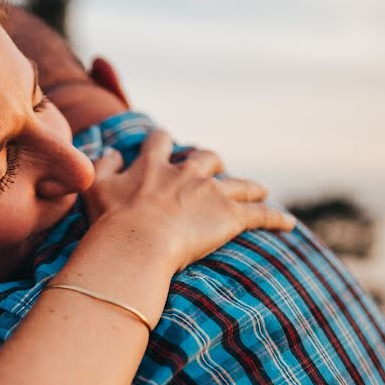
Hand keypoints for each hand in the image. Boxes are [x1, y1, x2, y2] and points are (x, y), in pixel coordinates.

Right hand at [82, 130, 295, 274]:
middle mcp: (185, 173)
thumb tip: (112, 152)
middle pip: (206, 157)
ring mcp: (209, 193)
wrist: (135, 243)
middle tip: (214, 170)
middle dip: (211, 162)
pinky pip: (261, 214)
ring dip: (250, 187)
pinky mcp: (230, 217)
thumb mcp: (95, 188)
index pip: (159, 141)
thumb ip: (104, 165)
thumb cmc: (110, 221)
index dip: (162, 142)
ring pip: (239, 184)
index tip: (163, 144)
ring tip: (259, 190)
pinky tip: (289, 224)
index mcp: (152, 165)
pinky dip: (276, 218)